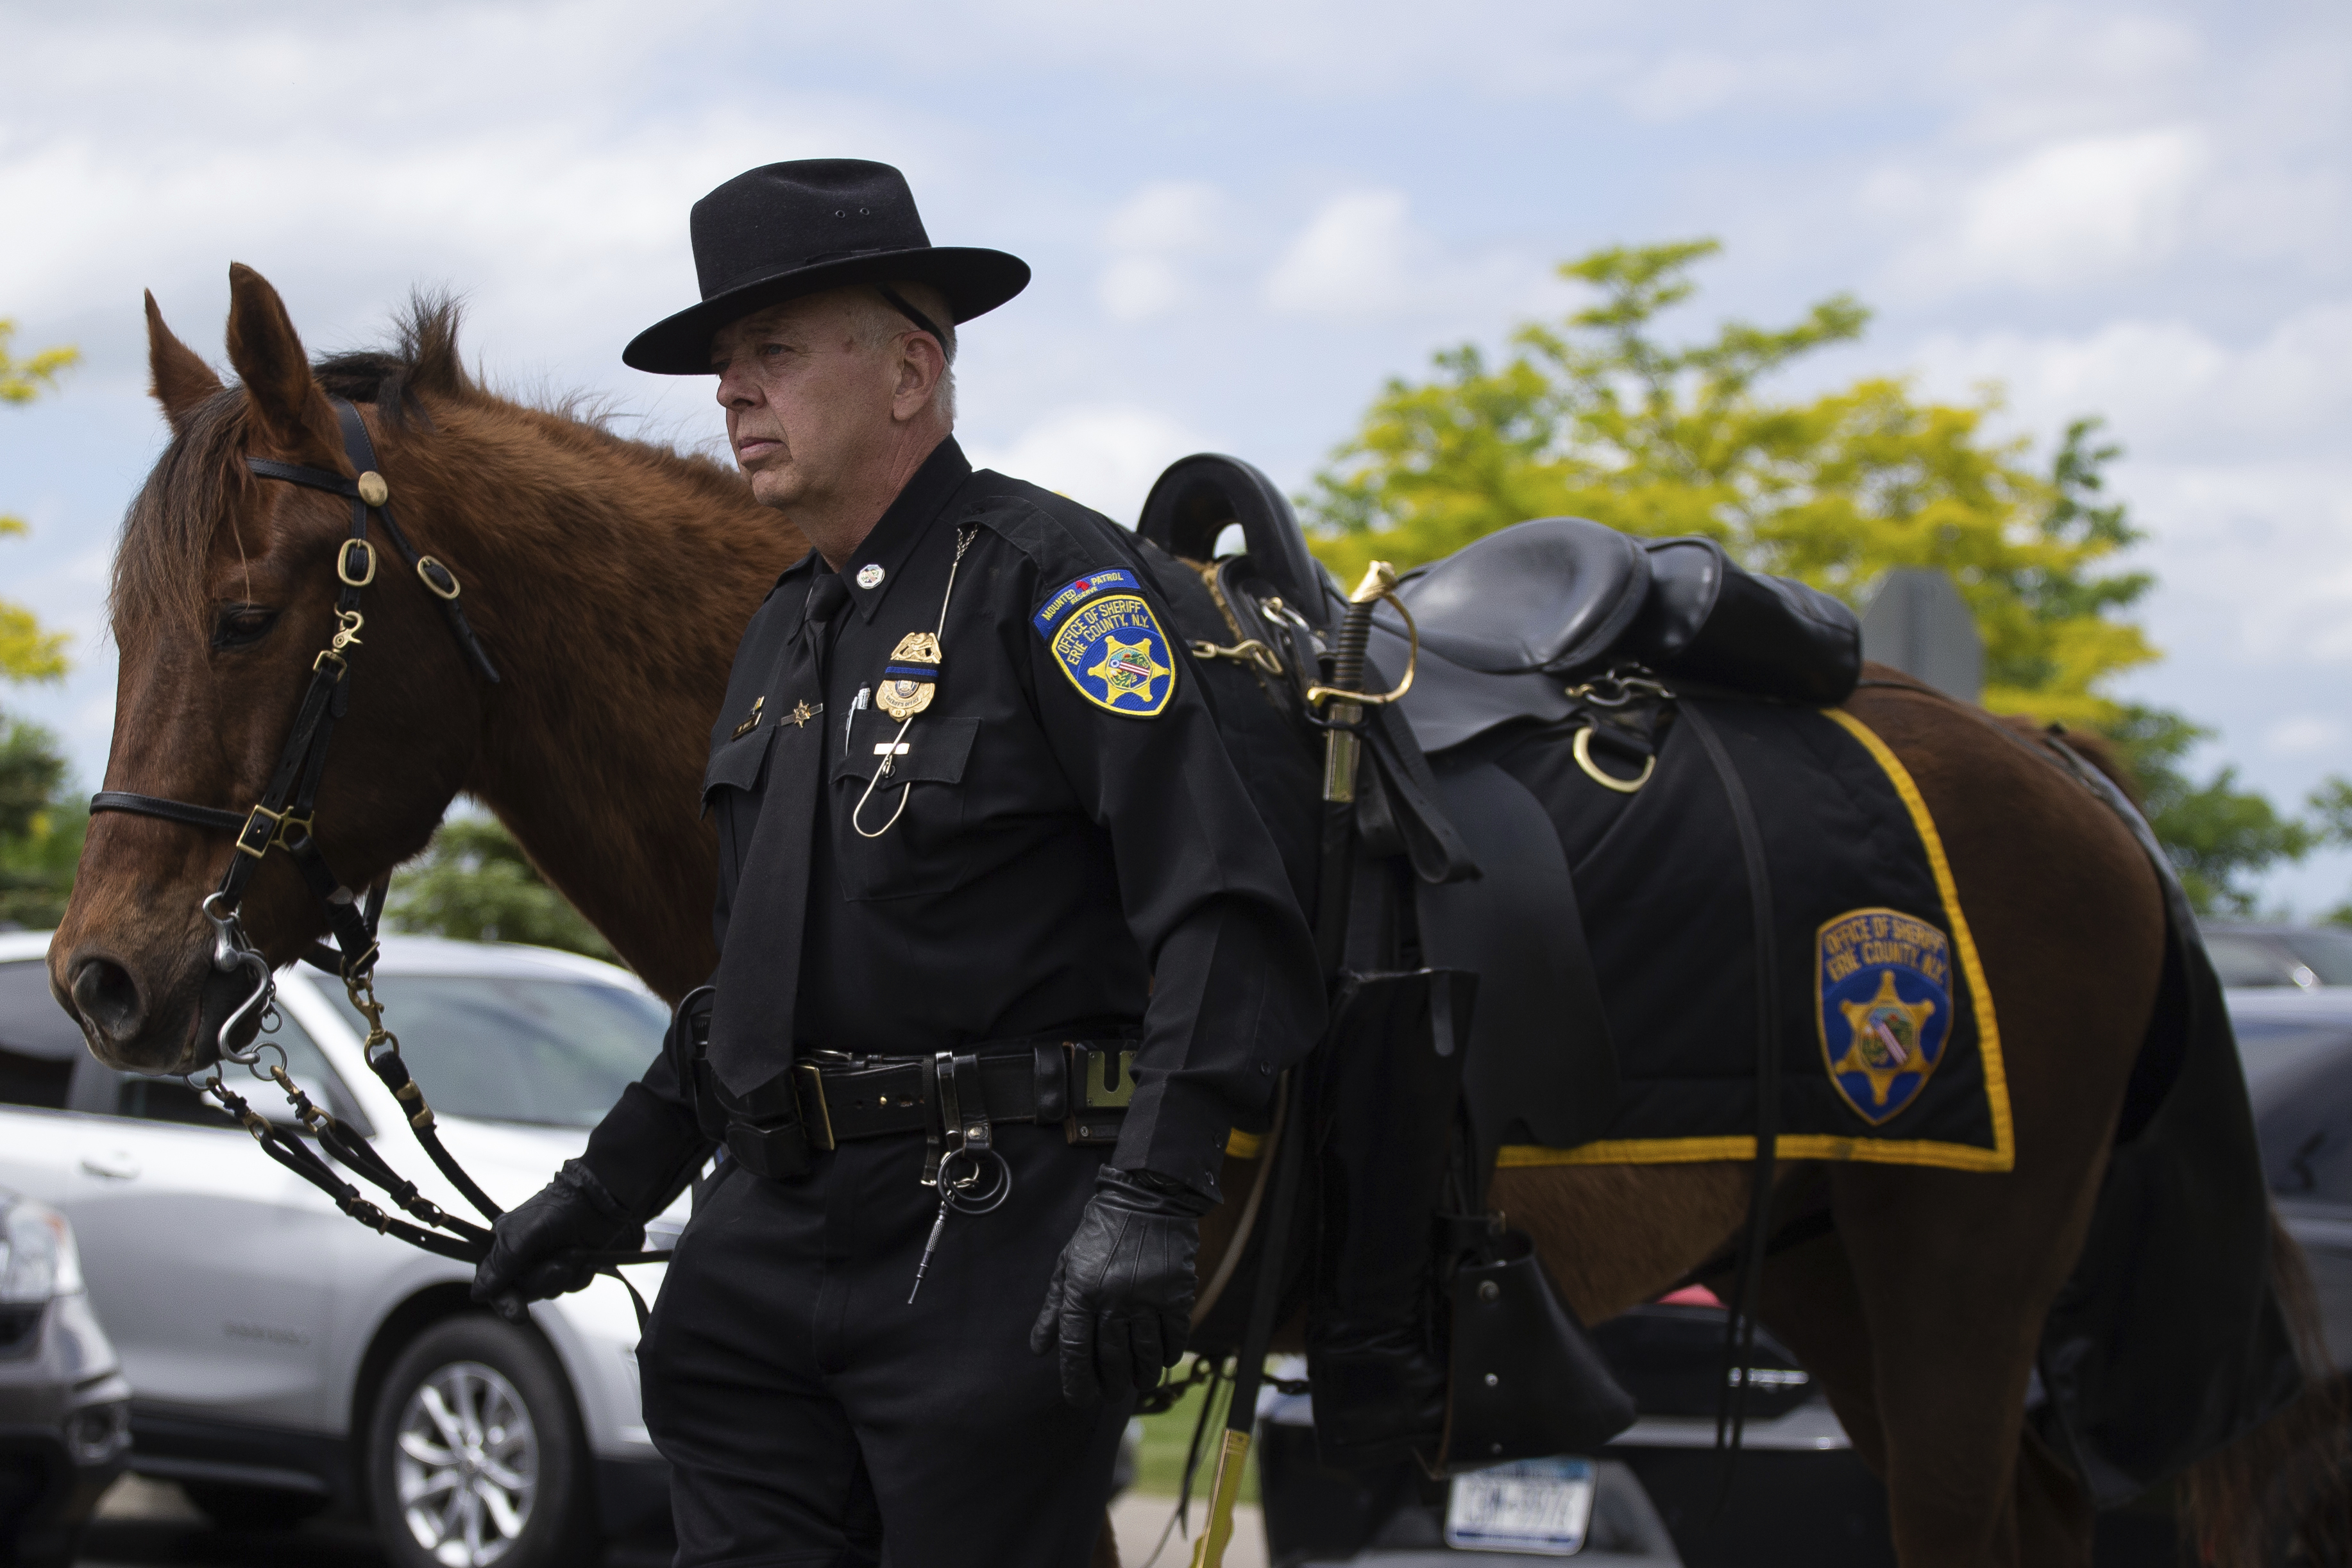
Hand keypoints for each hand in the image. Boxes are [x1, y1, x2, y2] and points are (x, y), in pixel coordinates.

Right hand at [471, 1160, 643, 1322]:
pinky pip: (572, 1286)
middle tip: (560, 1267)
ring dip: (565, 1274)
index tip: (519, 1316)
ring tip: (576, 1251)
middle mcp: (523, 1258)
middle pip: (524, 1292)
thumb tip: (477, 1294)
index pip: (494, 1285)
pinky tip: (587, 1257)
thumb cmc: (560, 1208)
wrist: (602, 1199)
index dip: (504, 1302)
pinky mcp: (571, 1266)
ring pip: (550, 1290)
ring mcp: (548, 1263)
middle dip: (543, 1281)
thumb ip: (504, 1263)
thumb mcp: (527, 1232)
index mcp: (504, 1246)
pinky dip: (581, 1275)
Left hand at [1030, 1168, 1209, 1405]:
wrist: (1146, 1198)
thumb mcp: (1067, 1264)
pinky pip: (1174, 1335)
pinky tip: (1163, 1360)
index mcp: (1083, 1290)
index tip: (1080, 1398)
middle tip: (1110, 1394)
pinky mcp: (1176, 1292)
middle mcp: (1114, 1297)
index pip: (1076, 1348)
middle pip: (1112, 1357)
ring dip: (1141, 1374)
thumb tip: (1040, 1348)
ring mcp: (1147, 1296)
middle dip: (1110, 1383)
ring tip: (1138, 1382)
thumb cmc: (1101, 1232)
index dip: (1077, 1379)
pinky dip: (1168, 1353)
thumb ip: (1053, 1308)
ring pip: (1145, 1352)